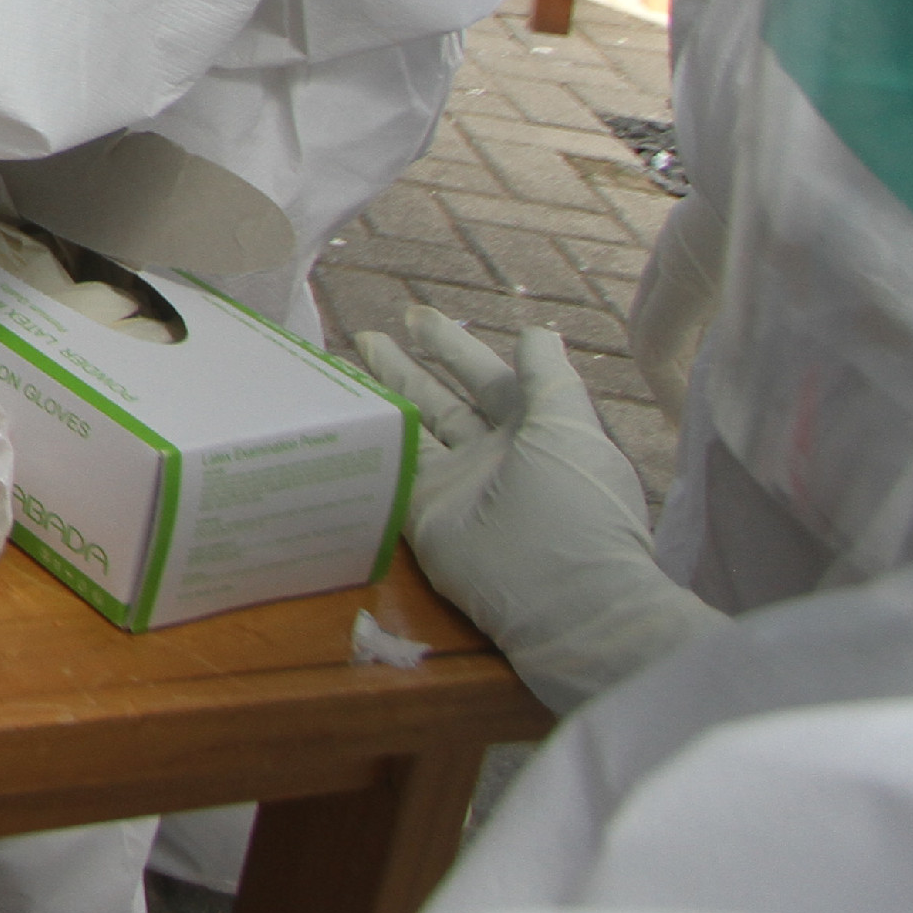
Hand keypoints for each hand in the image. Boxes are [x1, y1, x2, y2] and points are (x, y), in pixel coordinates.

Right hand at [358, 306, 725, 713]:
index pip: (486, 376)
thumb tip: (535, 330)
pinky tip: (339, 421)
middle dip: (404, 367)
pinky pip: (391, 472)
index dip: (452, 346)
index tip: (413, 316)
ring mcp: (456, 486)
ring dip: (378, 399)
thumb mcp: (571, 426)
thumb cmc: (575, 502)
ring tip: (337, 367)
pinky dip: (368, 446)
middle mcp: (491, 455)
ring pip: (410, 431)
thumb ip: (548, 376)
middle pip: (440, 399)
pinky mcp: (425, 516)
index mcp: (532, 429)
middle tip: (362, 336)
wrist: (565, 596)